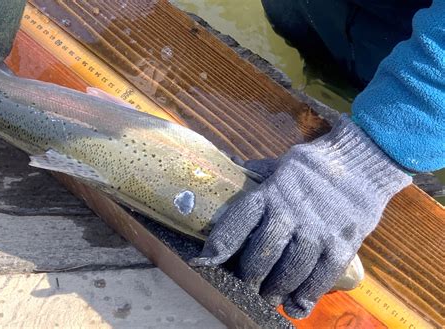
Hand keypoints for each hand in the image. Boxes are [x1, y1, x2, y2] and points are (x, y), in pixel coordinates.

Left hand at [191, 115, 411, 317]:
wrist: (364, 162)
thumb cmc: (316, 164)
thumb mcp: (282, 163)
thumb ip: (259, 172)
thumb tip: (232, 165)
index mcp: (270, 193)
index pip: (237, 223)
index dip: (219, 246)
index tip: (205, 262)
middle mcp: (290, 215)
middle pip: (260, 256)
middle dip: (249, 276)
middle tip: (247, 284)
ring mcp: (316, 233)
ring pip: (287, 273)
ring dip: (274, 290)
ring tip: (269, 296)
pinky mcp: (341, 246)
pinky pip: (319, 279)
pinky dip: (305, 296)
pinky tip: (296, 305)